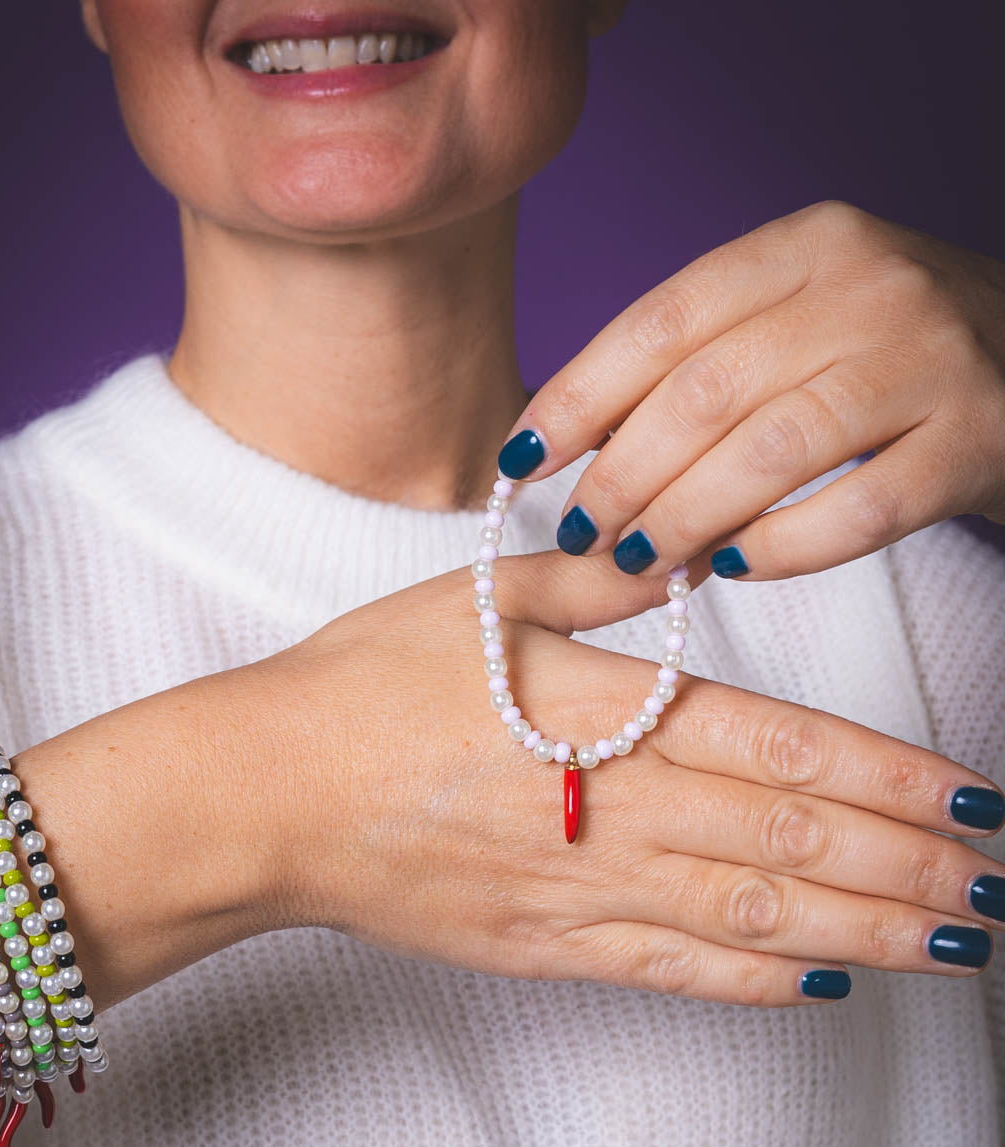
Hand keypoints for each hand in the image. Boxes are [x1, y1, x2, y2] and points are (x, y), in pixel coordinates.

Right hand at [263, 551, 1003, 1006]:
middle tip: (999, 883)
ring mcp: (577, 890)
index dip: (889, 777)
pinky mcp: (542, 948)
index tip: (973, 797)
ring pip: (749, 916)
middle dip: (908, 864)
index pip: (782, 746)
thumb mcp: (473, 600)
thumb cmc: (361, 684)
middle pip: (790, 838)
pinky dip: (753, 981)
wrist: (264, 794)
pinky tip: (823, 985)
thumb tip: (682, 554)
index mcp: (600, 710)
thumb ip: (591, 588)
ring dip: (862, 931)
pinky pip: (668, 971)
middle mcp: (606, 809)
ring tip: (952, 944)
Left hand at [495, 199, 1004, 579]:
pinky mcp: (973, 443)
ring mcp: (930, 363)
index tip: (521, 456)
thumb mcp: (804, 316)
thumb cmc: (892, 356)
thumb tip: (572, 440)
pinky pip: (855, 513)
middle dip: (620, 476)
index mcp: (811, 244)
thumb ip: (706, 359)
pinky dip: (780, 550)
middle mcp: (871, 288)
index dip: (579, 395)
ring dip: (684, 520)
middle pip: (705, 393)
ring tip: (637, 560)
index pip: (663, 320)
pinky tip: (732, 568)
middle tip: (580, 533)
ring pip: (771, 455)